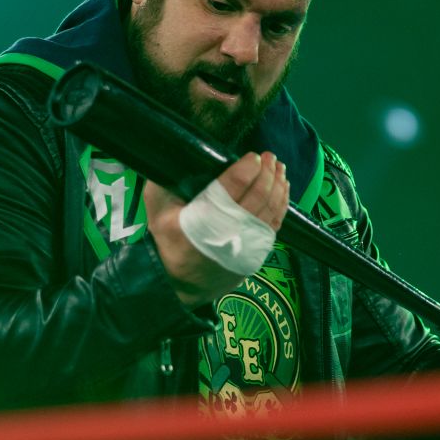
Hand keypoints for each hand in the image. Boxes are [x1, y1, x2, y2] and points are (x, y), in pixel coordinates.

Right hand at [144, 151, 287, 306]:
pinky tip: (282, 189)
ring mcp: (245, 246)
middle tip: (268, 156)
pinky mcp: (256, 255)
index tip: (253, 156)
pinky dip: (282, 204)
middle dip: (267, 173)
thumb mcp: (156, 211)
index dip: (246, 169)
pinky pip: (275, 225)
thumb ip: (163, 183)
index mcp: (202, 220)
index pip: (232, 188)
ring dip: (277, 185)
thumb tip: (176, 156)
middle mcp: (228, 233)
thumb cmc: (168, 242)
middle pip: (258, 197)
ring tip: (278, 167)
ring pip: (271, 210)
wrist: (179, 284)